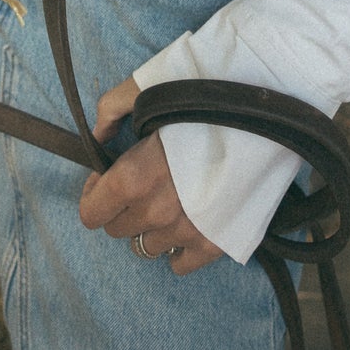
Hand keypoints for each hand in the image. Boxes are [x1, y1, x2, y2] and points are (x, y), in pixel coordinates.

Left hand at [77, 77, 221, 275]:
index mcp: (132, 177)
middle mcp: (154, 212)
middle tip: (141, 182)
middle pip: (118, 230)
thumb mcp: (146, 84)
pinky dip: (177, 248)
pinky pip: (180, 264)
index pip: (90, 215)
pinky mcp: (214, 243)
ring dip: (150, 225)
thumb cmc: (201, 94)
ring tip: (167, 198)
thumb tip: (97, 135)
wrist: (260, 111)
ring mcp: (185, 232)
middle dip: (122, 206)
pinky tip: (185, 223)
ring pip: (147, 246)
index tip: (107, 178)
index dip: (94, 194)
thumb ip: (111, 108)